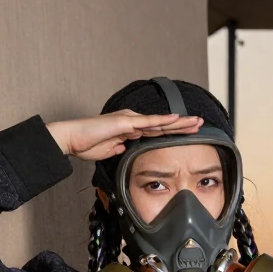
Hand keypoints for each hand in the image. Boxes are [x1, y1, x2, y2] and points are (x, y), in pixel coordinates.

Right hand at [46, 110, 203, 160]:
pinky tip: (175, 120)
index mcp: (131, 129)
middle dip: (183, 125)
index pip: (157, 131)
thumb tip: (126, 150)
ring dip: (179, 122)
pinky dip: (163, 121)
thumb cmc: (87, 144)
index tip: (189, 134)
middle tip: (200, 124)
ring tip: (195, 122)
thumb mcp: (110, 151)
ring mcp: (130, 121)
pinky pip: (148, 122)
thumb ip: (120, 149)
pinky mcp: (125, 122)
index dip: (174, 132)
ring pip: (160, 122)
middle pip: (163, 125)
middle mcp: (133, 122)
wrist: (72, 139)